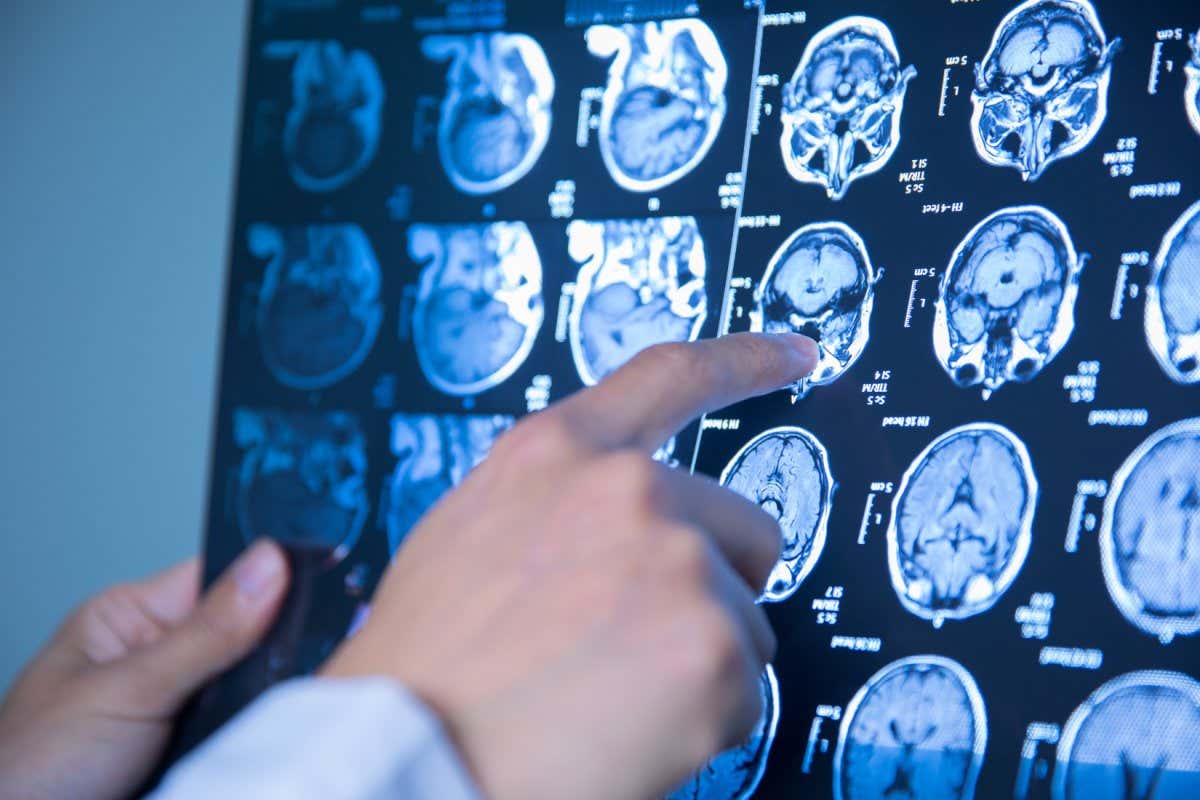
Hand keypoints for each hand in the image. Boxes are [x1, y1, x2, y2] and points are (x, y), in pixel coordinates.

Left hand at [0, 540, 289, 799]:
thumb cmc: (29, 768)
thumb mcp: (127, 689)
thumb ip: (205, 632)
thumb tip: (269, 565)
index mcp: (133, 618)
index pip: (221, 573)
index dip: (271, 573)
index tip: (323, 577)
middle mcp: (162, 657)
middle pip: (249, 631)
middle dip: (276, 646)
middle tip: (301, 656)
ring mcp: (184, 706)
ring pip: (258, 684)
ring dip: (272, 695)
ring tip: (281, 704)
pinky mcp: (201, 750)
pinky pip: (254, 730)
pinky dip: (266, 735)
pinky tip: (276, 735)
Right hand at [324, 333, 817, 799]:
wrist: (404, 758)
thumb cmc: (424, 665)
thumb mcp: (471, 537)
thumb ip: (558, 505)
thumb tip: (616, 520)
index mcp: (557, 454)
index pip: (672, 376)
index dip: (748, 360)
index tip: (799, 352)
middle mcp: (625, 490)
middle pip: (741, 527)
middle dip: (710, 585)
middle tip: (632, 644)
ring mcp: (676, 562)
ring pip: (745, 620)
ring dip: (697, 661)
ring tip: (608, 695)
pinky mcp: (713, 645)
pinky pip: (745, 693)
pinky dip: (701, 724)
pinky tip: (626, 732)